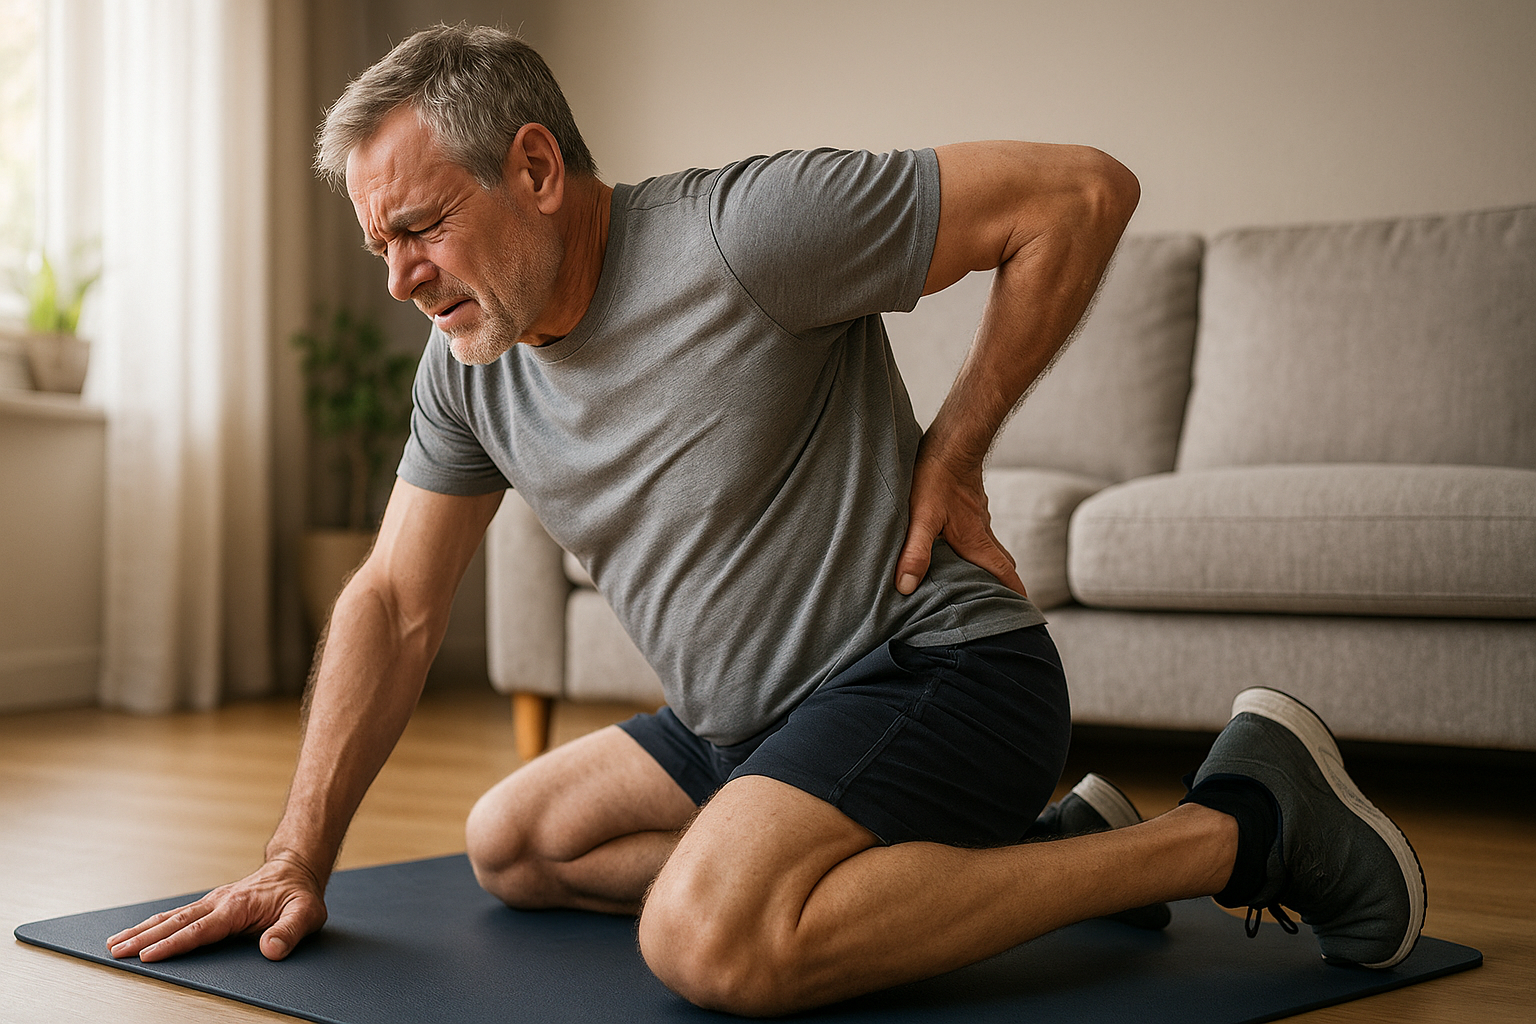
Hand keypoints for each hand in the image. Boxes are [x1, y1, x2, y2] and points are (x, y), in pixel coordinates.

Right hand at [106, 853, 327, 962]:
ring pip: (172, 917)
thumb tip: (271, 950)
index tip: (148, 955)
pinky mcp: (212, 905)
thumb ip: (289, 932)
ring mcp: (213, 902)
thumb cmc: (300, 894)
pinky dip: (155, 925)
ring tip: (114, 944)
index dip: (173, 944)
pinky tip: (139, 933)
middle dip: (143, 938)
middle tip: (115, 952)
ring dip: (142, 930)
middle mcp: (219, 902)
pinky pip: (179, 916)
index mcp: (237, 907)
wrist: (296, 869)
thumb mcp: (306, 913)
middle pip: (175, 922)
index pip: (199, 930)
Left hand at [895, 442, 1026, 597]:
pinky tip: (959, 545)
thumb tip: (906, 587)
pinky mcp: (970, 504)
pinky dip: (977, 546)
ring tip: (978, 581)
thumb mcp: (922, 518)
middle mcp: (983, 531)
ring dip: (989, 565)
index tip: (1024, 614)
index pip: (1005, 574)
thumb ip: (915, 553)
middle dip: (1005, 585)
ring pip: (991, 547)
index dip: (1015, 595)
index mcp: (977, 541)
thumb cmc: (935, 478)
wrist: (951, 440)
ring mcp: (979, 516)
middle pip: (1002, 564)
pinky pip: (980, 531)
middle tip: (1002, 603)